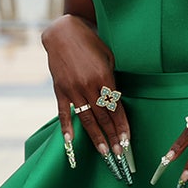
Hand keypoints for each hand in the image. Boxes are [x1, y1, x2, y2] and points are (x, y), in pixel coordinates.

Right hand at [42, 15, 132, 179]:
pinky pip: (65, 111)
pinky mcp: (60, 89)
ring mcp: (73, 89)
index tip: (128, 141)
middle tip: (119, 154)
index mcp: (104, 78)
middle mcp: (89, 86)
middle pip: (103, 117)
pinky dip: (67, 127)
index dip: (122, 126)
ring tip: (104, 153)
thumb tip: (115, 100)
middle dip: (113, 137)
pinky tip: (71, 141)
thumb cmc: (91, 43)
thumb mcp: (109, 58)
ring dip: (96, 137)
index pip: (116, 108)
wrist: (64, 33)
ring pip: (87, 119)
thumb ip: (111, 80)